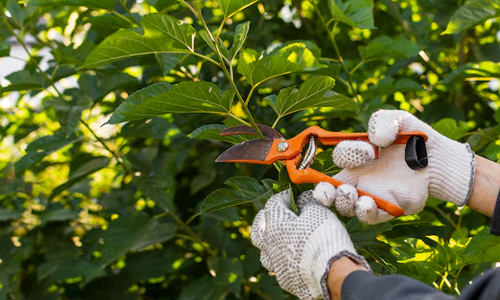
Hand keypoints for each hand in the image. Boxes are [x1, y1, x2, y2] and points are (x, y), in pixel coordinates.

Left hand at [251, 190, 368, 299]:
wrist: (333, 272)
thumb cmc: (323, 237)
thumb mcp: (318, 211)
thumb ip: (306, 201)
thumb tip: (302, 198)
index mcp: (275, 225)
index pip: (273, 204)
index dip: (285, 196)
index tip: (295, 195)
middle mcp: (270, 245)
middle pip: (258, 230)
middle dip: (265, 220)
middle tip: (275, 216)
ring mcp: (276, 265)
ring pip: (265, 252)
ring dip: (271, 244)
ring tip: (282, 240)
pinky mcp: (285, 280)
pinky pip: (279, 268)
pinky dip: (285, 261)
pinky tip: (294, 259)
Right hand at [313, 110, 475, 223]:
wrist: (439, 159)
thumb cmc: (415, 138)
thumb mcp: (399, 120)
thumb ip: (383, 121)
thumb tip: (376, 139)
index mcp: (357, 158)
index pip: (340, 158)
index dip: (347, 154)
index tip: (368, 150)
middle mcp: (359, 179)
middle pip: (331, 191)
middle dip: (325, 192)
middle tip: (335, 188)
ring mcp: (372, 196)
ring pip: (347, 207)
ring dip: (344, 203)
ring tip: (352, 195)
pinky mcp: (388, 209)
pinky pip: (371, 217)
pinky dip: (366, 212)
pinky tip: (367, 204)